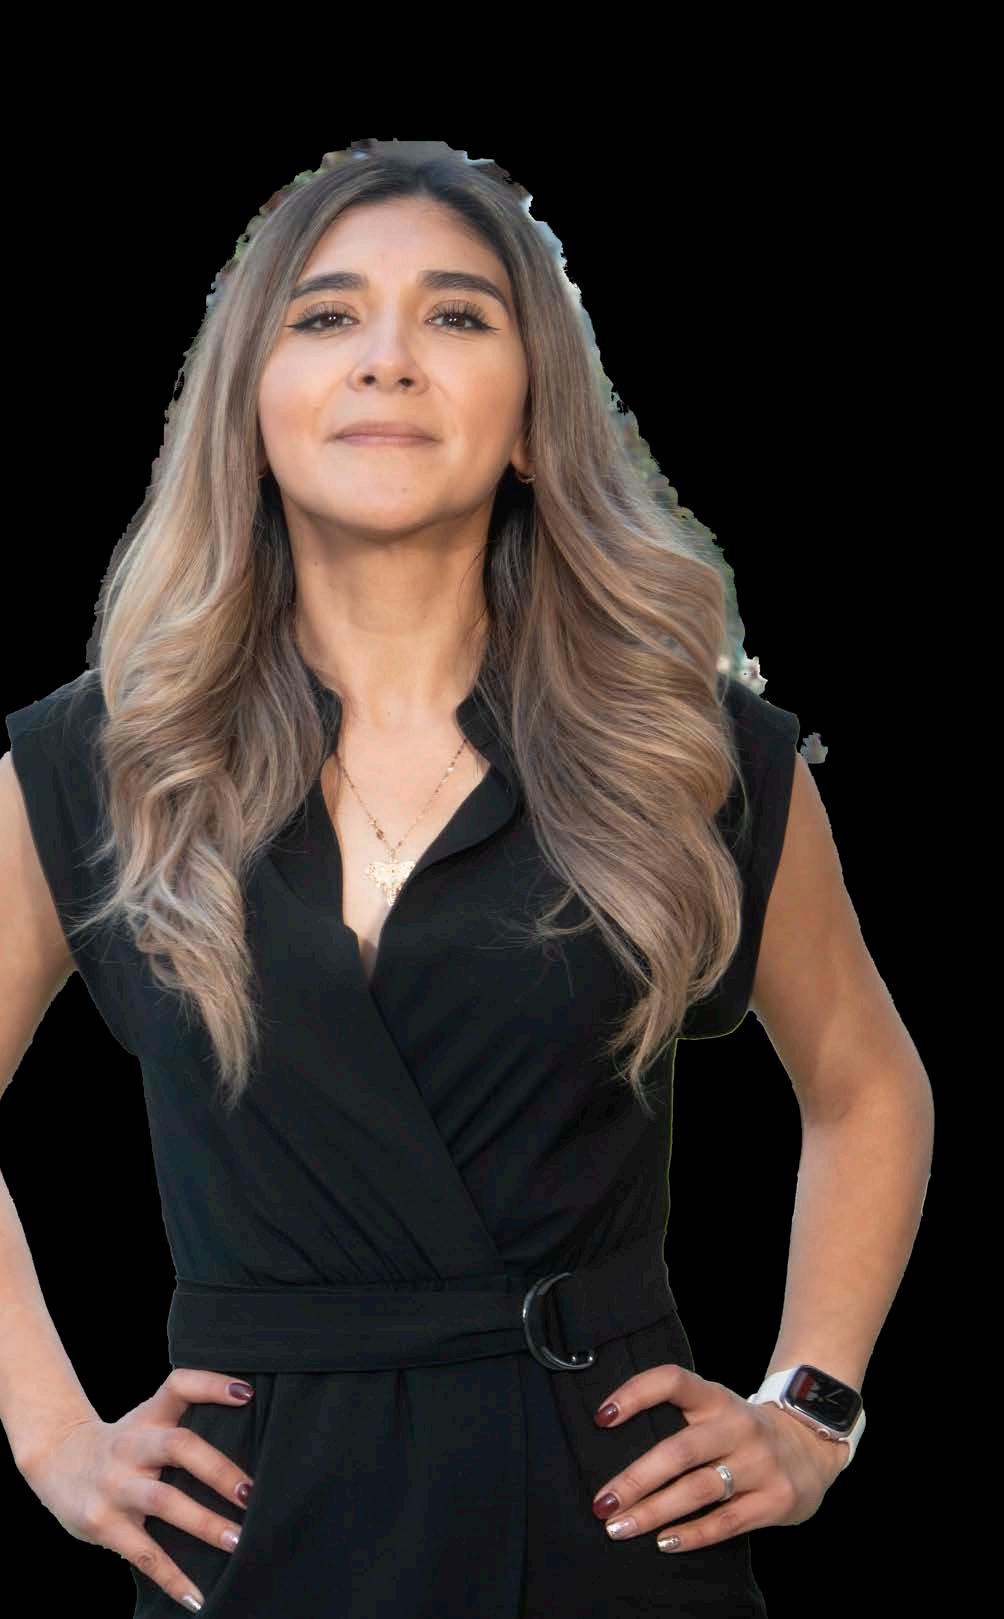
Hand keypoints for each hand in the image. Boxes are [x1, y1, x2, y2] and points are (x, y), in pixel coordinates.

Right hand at [19, 1367, 256, 1612]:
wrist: (55, 1460)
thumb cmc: (121, 1444)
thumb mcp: (144, 1421)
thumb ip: (183, 1425)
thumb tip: (251, 1435)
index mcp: (147, 1417)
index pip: (179, 1386)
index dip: (211, 1384)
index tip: (247, 1392)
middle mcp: (131, 1446)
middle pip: (178, 1446)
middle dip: (218, 1470)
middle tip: (252, 1492)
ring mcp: (115, 1485)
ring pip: (164, 1501)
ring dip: (204, 1523)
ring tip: (237, 1541)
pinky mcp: (103, 1524)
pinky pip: (144, 1553)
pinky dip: (172, 1577)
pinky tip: (197, 1597)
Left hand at [590, 1363, 847, 1553]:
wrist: (813, 1444)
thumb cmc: (743, 1430)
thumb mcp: (717, 1409)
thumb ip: (679, 1418)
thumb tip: (613, 1442)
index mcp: (718, 1398)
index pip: (673, 1381)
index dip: (636, 1394)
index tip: (601, 1418)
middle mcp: (739, 1426)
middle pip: (679, 1450)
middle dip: (635, 1479)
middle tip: (603, 1503)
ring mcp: (760, 1463)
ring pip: (698, 1490)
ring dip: (654, 1512)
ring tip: (621, 1527)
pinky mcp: (776, 1499)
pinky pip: (726, 1521)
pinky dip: (692, 1534)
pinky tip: (663, 1542)